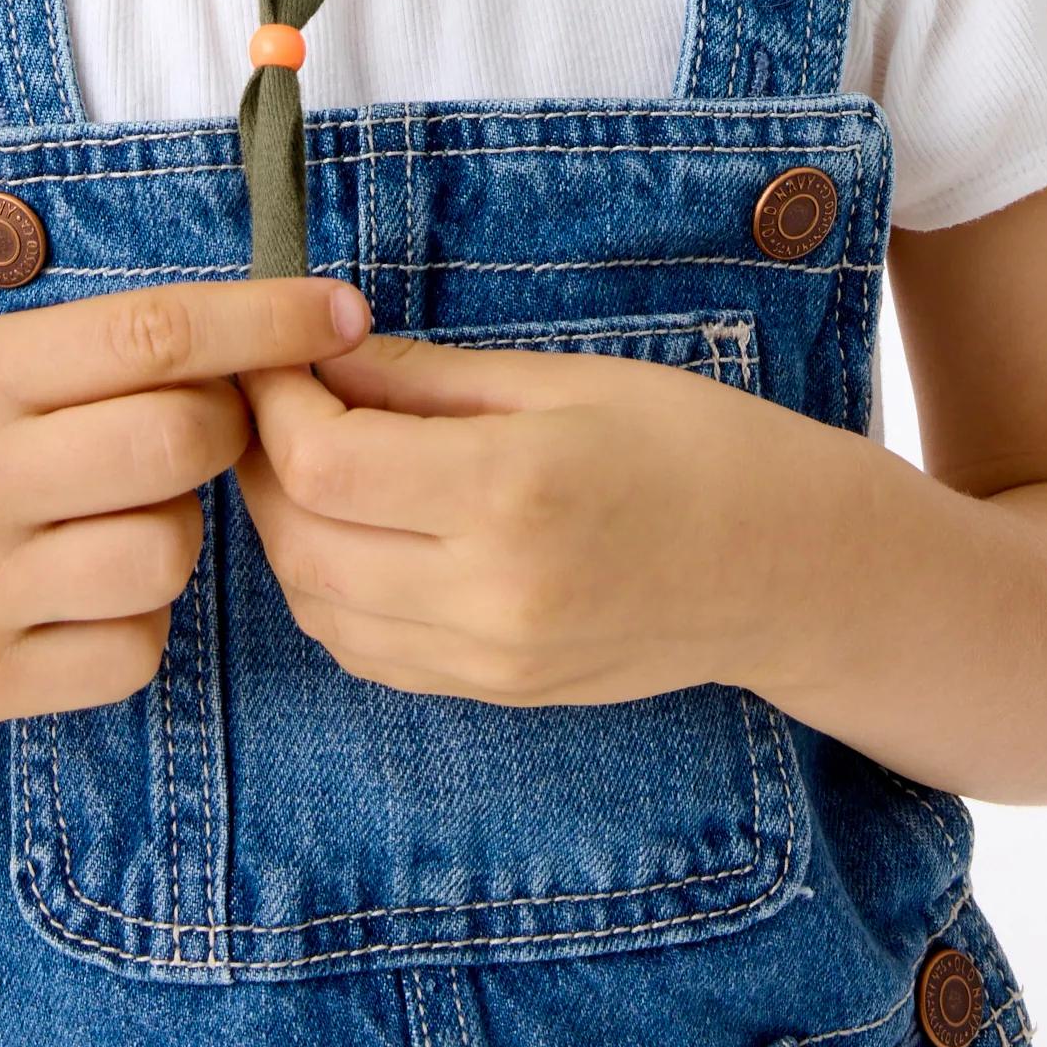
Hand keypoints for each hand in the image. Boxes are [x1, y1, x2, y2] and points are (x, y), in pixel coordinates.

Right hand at [0, 274, 367, 728]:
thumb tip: (250, 351)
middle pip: (181, 445)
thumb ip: (83, 362)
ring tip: (113, 519)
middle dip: (220, 435)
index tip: (341, 312)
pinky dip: (135, 622)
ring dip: (175, 534)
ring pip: (169, 556)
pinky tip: (79, 593)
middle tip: (192, 433)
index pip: (157, 334)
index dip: (268, 323)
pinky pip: (132, 653)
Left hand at [237, 335, 835, 707]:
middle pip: (301, 541)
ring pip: (318, 606)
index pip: (324, 464)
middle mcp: (488, 593)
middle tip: (274, 396)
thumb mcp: (562, 378)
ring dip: (285, 529)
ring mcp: (488, 659)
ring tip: (307, 457)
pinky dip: (327, 588)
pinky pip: (364, 650)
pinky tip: (351, 528)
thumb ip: (427, 376)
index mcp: (511, 493)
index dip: (275, 403)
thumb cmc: (690, 443)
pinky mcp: (491, 692)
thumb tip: (320, 355)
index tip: (275, 354)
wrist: (784, 566)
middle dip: (262, 463)